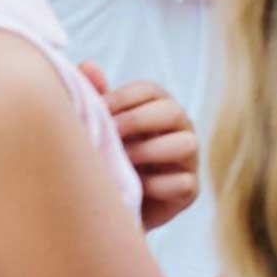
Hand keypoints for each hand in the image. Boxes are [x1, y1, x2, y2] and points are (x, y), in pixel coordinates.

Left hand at [80, 63, 201, 232]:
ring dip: (150, 152)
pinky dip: (157, 185)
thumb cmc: (111, 162)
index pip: (149, 90)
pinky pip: (183, 182)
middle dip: (137, 121)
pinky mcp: (190, 190)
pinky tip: (136, 188)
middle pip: (172, 110)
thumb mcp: (103, 131)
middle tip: (111, 134)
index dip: (123, 98)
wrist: (112, 211)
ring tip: (123, 162)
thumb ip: (99, 99)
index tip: (99, 111)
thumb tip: (86, 65)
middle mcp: (180, 128)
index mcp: (158, 108)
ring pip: (186, 143)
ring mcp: (188, 159)